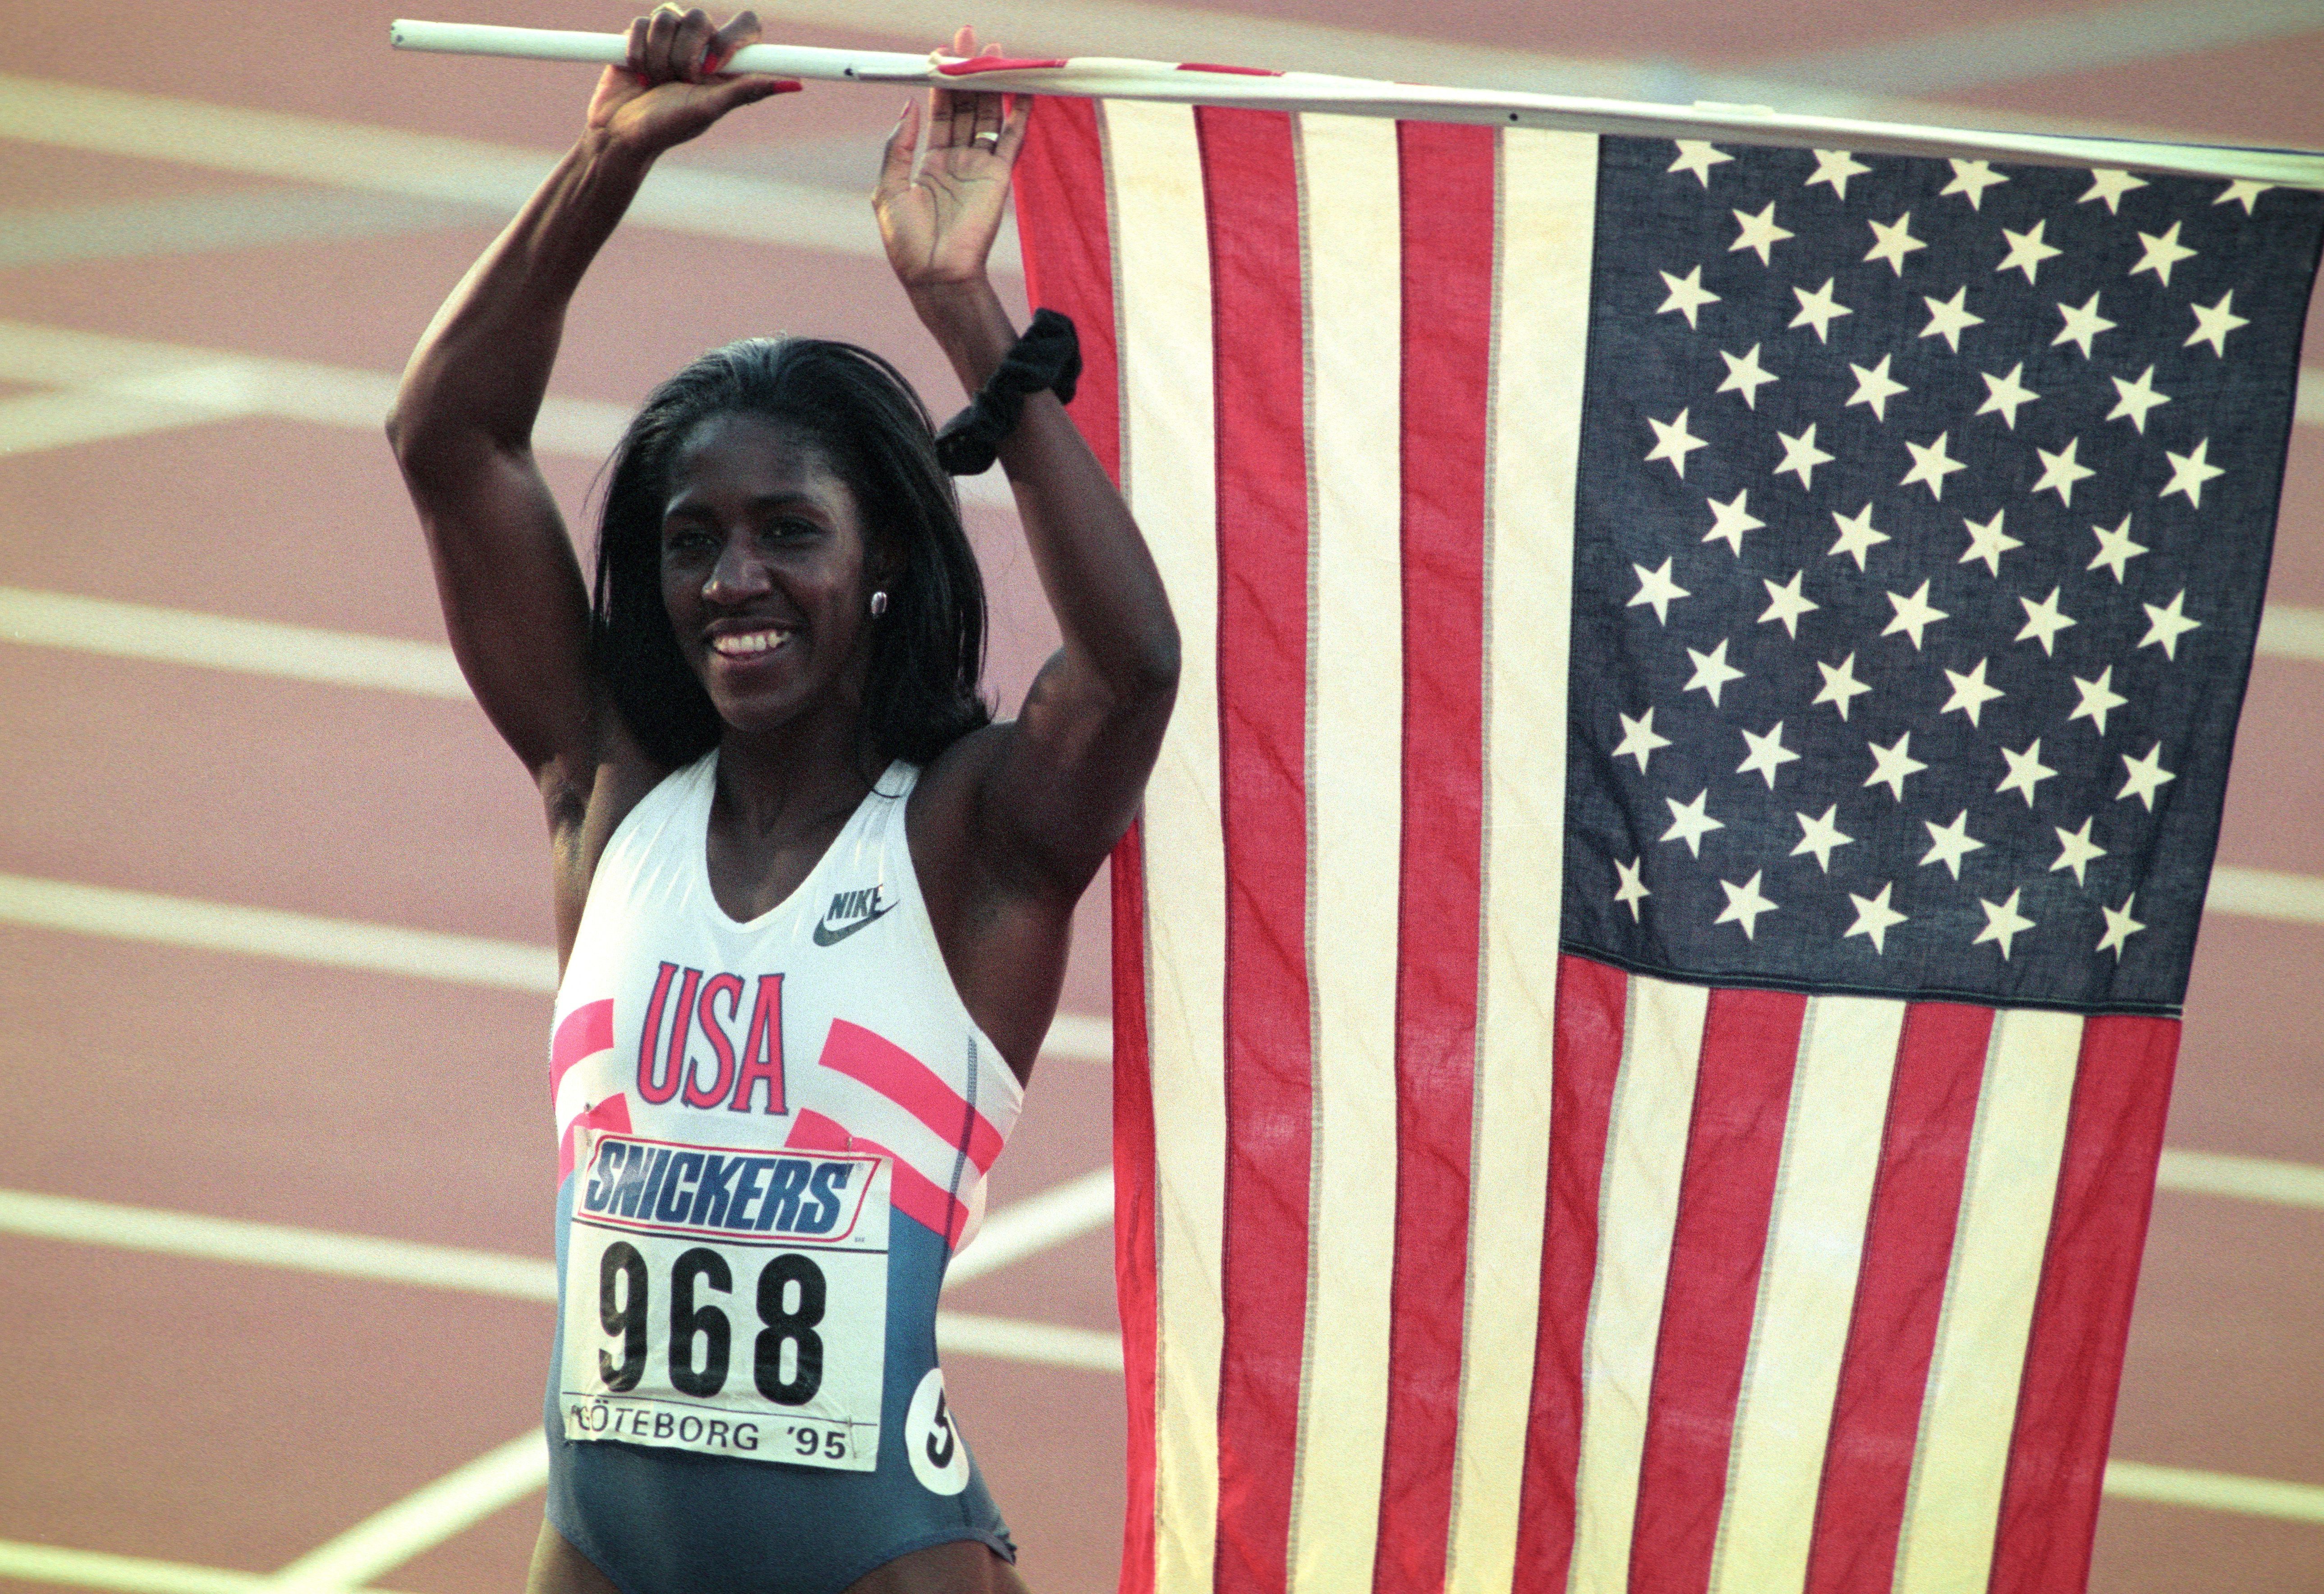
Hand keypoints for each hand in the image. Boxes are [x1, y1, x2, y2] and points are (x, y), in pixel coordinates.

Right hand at [585, 7, 797, 158]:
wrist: (620, 134)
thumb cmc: (669, 127)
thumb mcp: (710, 110)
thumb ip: (748, 91)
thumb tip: (797, 85)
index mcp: (726, 61)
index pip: (746, 24)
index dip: (730, 40)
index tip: (712, 68)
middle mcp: (701, 44)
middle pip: (701, 18)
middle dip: (685, 55)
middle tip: (680, 82)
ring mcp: (670, 36)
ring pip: (668, 17)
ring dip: (659, 56)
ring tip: (655, 83)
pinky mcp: (640, 34)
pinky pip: (641, 23)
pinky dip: (638, 52)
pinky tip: (637, 75)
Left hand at [873, 26, 1030, 292]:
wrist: (935, 276)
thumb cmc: (907, 241)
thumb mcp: (889, 188)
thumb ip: (899, 146)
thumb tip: (909, 106)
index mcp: (929, 162)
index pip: (938, 111)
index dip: (940, 82)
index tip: (941, 53)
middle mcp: (956, 160)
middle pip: (966, 106)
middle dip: (968, 72)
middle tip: (969, 39)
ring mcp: (979, 167)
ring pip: (989, 116)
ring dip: (992, 84)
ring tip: (994, 52)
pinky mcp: (998, 178)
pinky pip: (1012, 141)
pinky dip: (1019, 115)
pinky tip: (1022, 90)